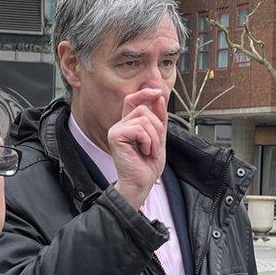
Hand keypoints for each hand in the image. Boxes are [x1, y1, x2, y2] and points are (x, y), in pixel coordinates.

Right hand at [107, 88, 167, 209]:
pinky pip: (140, 129)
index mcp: (129, 124)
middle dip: (157, 128)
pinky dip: (148, 142)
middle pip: (144, 110)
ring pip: (144, 119)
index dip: (145, 93)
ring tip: (149, 151)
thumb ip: (159, 117)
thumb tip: (159, 96)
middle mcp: (120, 125)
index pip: (133, 100)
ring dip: (154, 138)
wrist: (141, 183)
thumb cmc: (147, 165)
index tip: (158, 91)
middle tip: (154, 147)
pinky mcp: (115, 136)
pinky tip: (143, 152)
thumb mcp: (159, 137)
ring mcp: (116, 129)